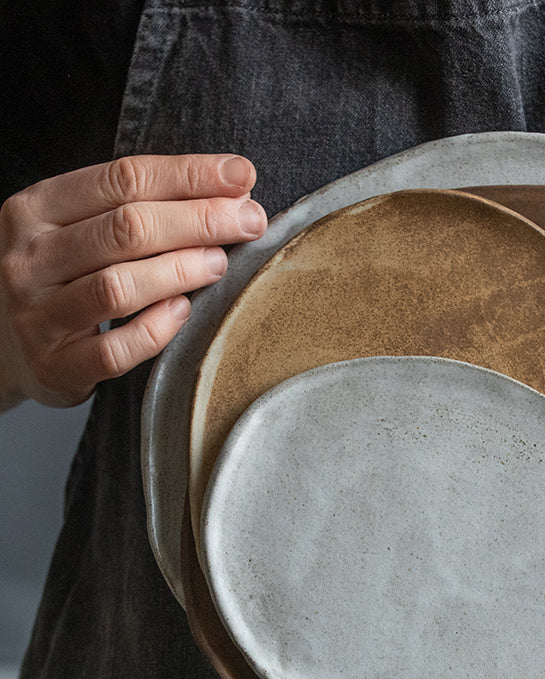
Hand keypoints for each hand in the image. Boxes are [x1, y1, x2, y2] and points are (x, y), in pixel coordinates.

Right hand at [0, 153, 266, 409]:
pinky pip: (115, 350)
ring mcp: (38, 315)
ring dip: (181, 271)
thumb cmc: (63, 279)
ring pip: (119, 287)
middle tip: (249, 221)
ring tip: (221, 264)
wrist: (2, 347)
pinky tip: (184, 313)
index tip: (242, 176)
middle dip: (199, 220)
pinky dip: (157, 329)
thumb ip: (140, 208)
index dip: (189, 175)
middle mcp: (29, 258)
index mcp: (37, 209)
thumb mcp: (80, 229)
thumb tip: (235, 190)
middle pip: (126, 228)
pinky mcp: (56, 366)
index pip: (122, 178)